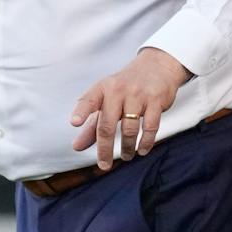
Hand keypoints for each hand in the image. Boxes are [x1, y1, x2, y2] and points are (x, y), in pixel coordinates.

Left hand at [68, 47, 189, 170]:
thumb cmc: (126, 87)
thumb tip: (77, 147)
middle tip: (104, 165)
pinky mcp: (156, 101)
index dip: (81, 111)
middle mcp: (118, 90)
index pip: (88, 100)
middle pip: (107, 124)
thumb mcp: (106, 100)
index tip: (74, 123)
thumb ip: (92, 124)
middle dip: (105, 148)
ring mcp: (138, 95)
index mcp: (102, 89)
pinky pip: (150, 127)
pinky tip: (142, 150)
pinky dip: (146, 142)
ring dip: (127, 147)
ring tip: (126, 156)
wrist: (157, 66)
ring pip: (129, 129)